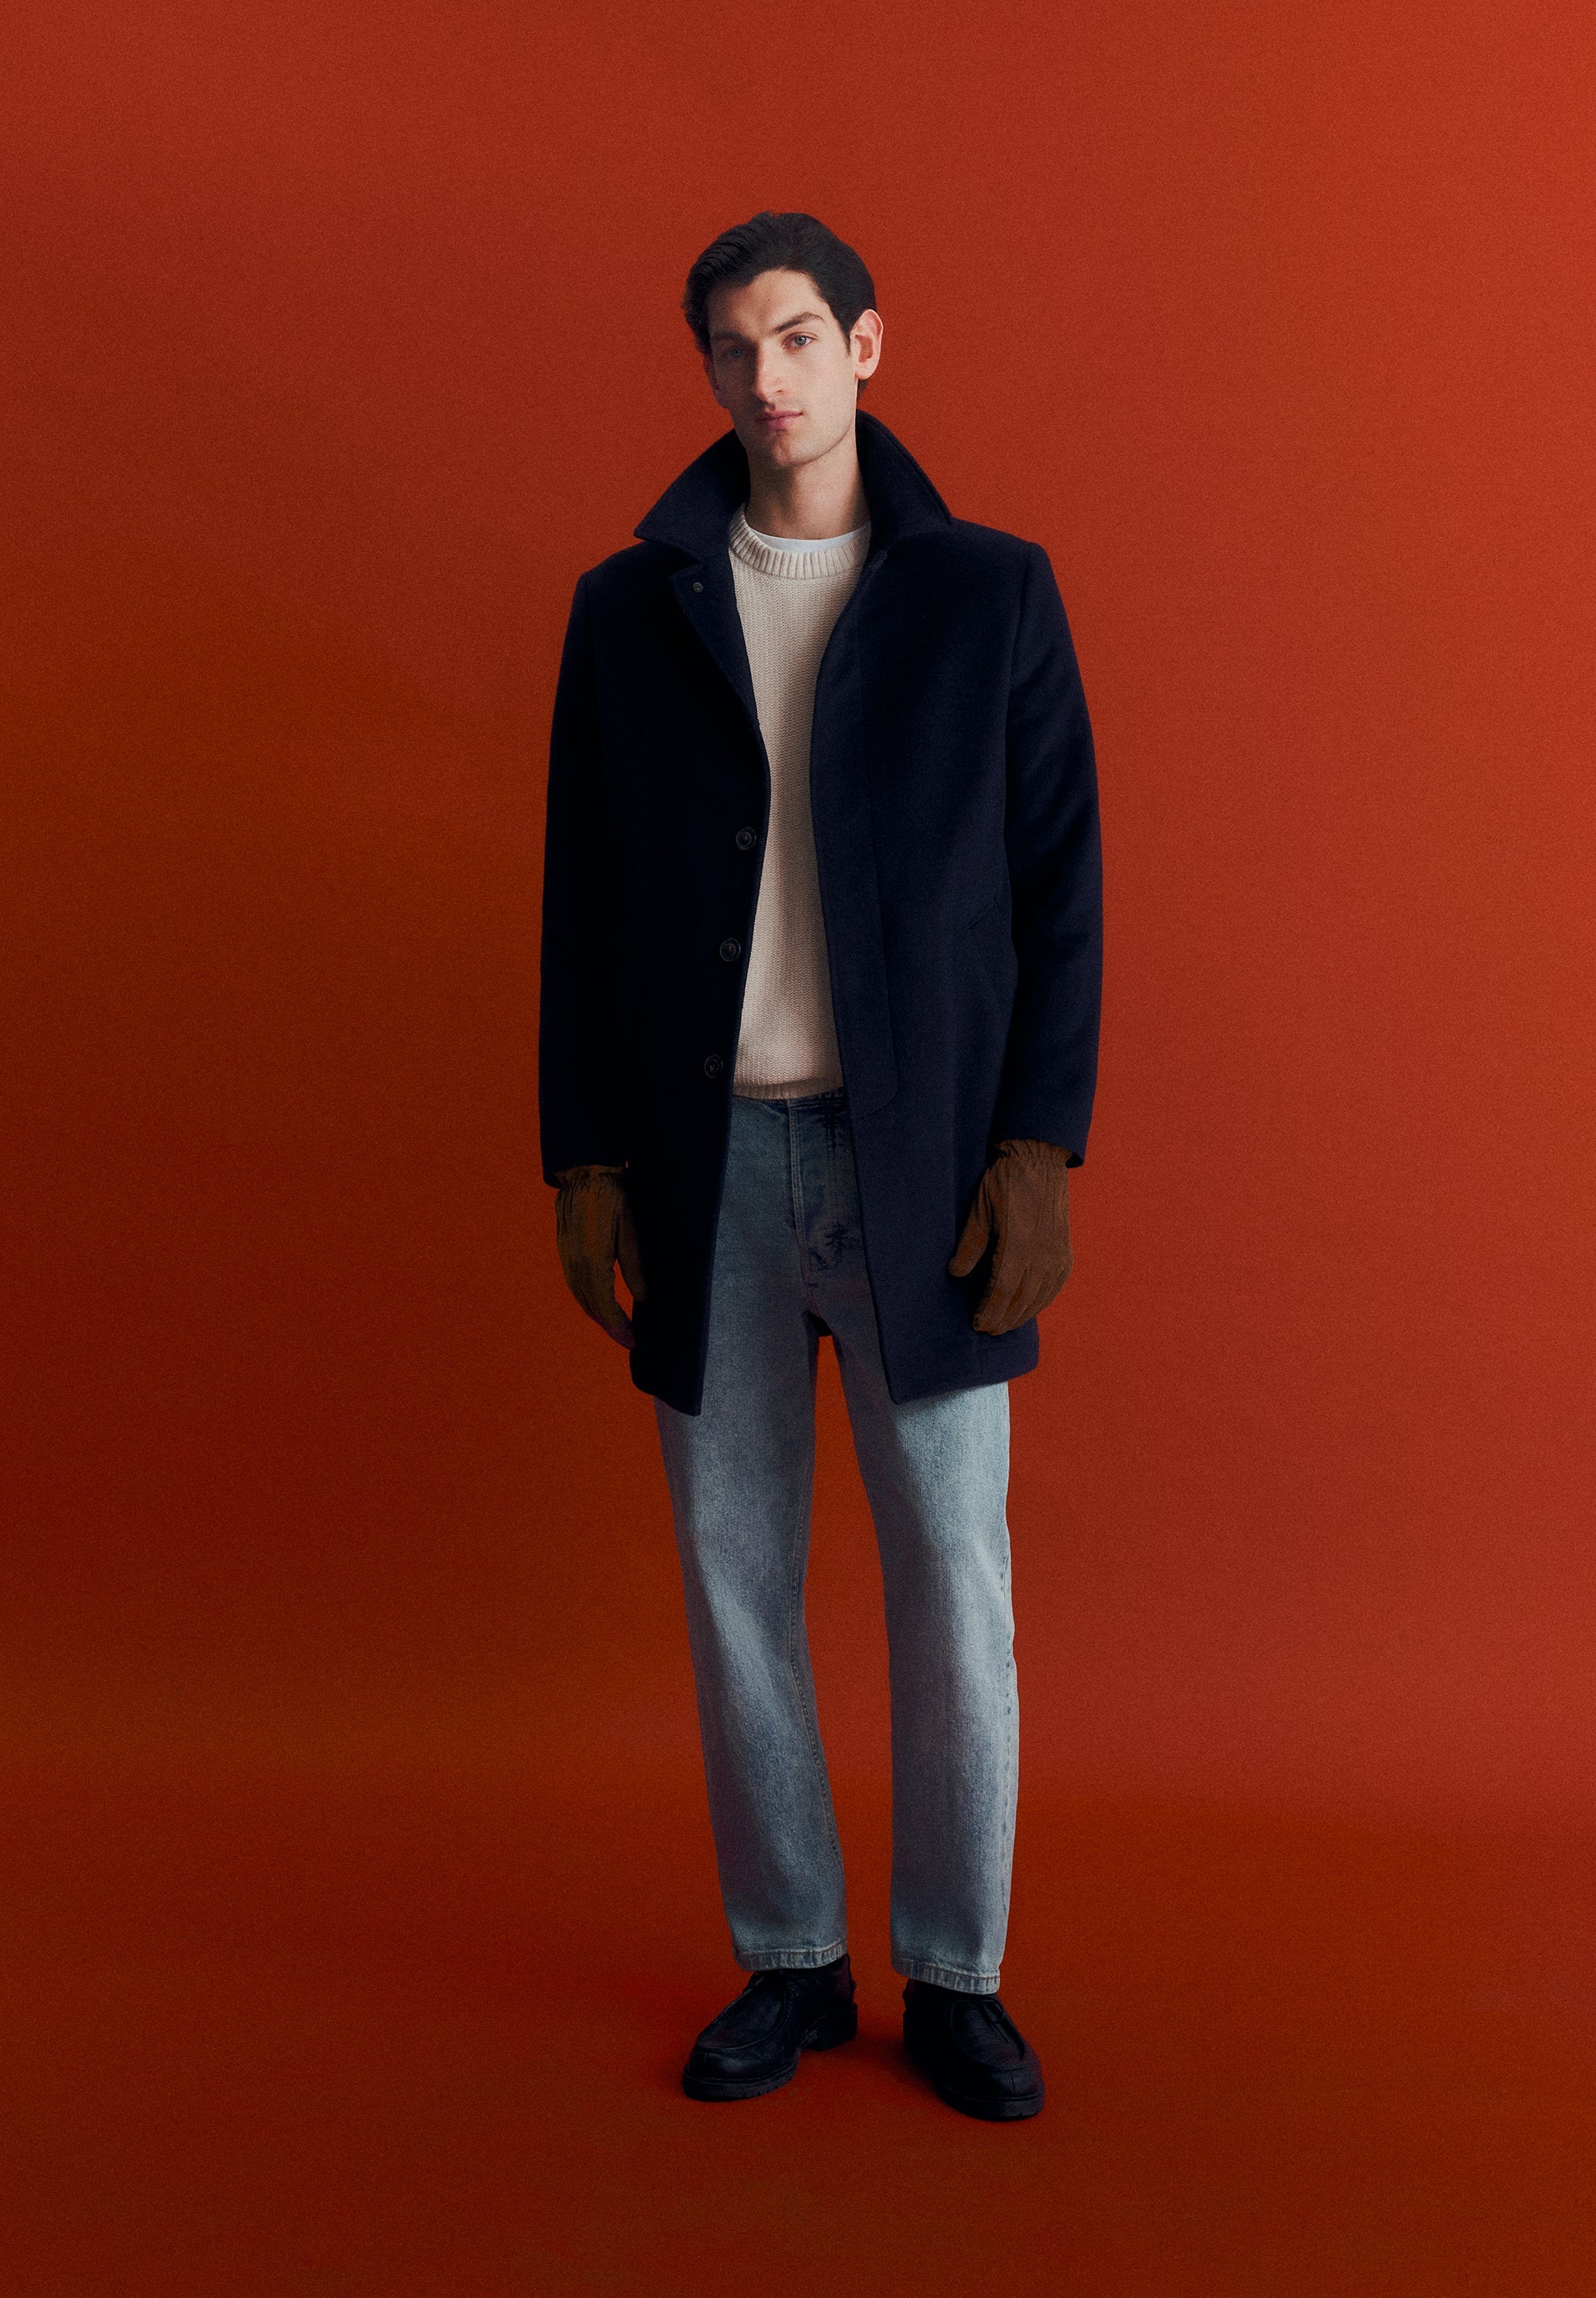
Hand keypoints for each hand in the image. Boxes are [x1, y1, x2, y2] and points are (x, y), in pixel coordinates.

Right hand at [553, 1164, 646, 1347]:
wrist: (585, 1172)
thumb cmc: (613, 1197)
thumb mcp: (630, 1230)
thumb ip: (635, 1266)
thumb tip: (643, 1297)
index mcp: (592, 1260)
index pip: (604, 1304)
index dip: (618, 1325)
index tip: (632, 1339)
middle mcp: (575, 1263)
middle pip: (590, 1305)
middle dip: (609, 1326)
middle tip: (627, 1339)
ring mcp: (566, 1257)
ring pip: (580, 1295)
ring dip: (597, 1314)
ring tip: (616, 1327)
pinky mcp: (565, 1249)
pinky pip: (575, 1283)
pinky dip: (587, 1298)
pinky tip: (598, 1302)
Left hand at [947, 1138, 1073, 1334]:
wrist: (1040, 1162)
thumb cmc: (1006, 1183)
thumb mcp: (980, 1210)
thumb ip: (970, 1244)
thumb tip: (956, 1273)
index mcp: (1018, 1246)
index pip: (1001, 1292)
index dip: (989, 1311)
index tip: (977, 1323)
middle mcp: (1042, 1256)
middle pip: (1021, 1300)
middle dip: (1003, 1318)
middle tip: (987, 1329)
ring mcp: (1057, 1255)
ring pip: (1039, 1297)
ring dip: (1021, 1315)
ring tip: (1004, 1325)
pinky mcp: (1065, 1253)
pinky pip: (1054, 1287)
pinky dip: (1040, 1302)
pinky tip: (1029, 1308)